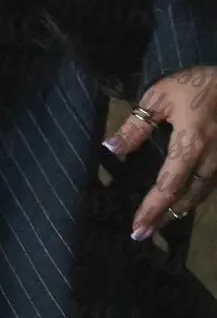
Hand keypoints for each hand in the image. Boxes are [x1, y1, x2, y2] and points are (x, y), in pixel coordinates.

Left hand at [102, 65, 216, 239]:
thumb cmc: (195, 84)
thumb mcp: (159, 97)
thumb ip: (135, 126)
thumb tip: (110, 147)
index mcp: (189, 145)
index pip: (167, 185)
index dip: (151, 209)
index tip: (137, 228)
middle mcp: (209, 160)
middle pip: (186, 198)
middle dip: (164, 217)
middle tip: (145, 233)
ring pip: (202, 194)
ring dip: (181, 210)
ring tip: (162, 221)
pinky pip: (211, 184)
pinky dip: (196, 196)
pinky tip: (185, 199)